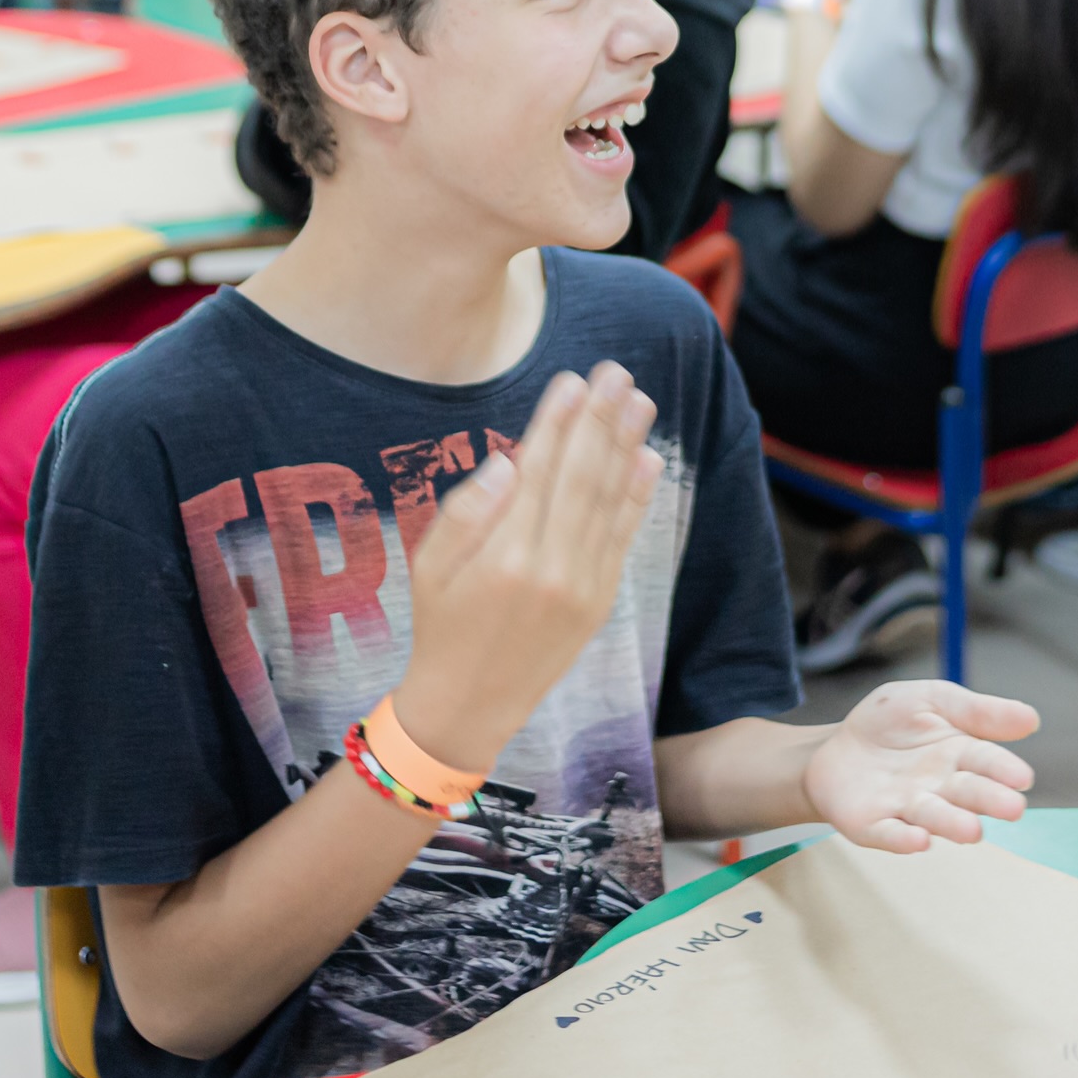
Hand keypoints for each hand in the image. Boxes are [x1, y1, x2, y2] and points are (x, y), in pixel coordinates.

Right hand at [395, 365, 663, 774]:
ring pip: (608, 501)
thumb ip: (467, 511)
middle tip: (616, 372)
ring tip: (640, 400)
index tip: (573, 380)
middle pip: (582, 477)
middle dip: (600, 419)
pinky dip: (637, 496)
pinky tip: (646, 458)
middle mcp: (551, 569)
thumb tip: (510, 459)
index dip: (558, 422)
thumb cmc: (441, 624)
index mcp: (505, 556)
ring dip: (627, 445)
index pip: (539, 471)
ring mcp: (583, 587)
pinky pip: (622, 538)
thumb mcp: (430, 565)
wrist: (470, 705)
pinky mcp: (600, 602)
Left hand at [804, 680, 1038, 852]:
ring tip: (972, 830)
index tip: (1023, 777)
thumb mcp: (930, 700)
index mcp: (958, 754)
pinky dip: (903, 839)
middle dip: (989, 800)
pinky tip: (917, 840)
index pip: (985, 760)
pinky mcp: (874, 826)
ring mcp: (907, 809)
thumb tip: (1032, 717)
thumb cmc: (890, 724)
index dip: (1003, 769)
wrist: (835, 747)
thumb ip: (976, 710)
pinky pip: (890, 833)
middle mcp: (939, 787)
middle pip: (966, 793)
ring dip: (951, 824)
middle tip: (1012, 807)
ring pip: (933, 818)